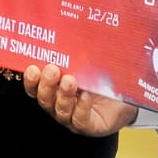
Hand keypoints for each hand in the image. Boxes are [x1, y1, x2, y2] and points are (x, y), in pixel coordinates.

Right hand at [23, 63, 137, 136]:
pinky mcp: (89, 127)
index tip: (32, 67)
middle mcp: (59, 105)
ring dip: (63, 95)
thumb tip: (67, 30)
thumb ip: (75, 53)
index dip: (30, 80)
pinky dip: (81, 107)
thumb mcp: (86, 63)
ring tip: (69, 80)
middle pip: (45, 100)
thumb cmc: (102, 78)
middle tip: (52, 70)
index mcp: (53, 90)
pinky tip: (85, 96)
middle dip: (46, 85)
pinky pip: (80, 120)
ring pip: (60, 110)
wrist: (127, 99)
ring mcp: (72, 118)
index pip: (35, 88)